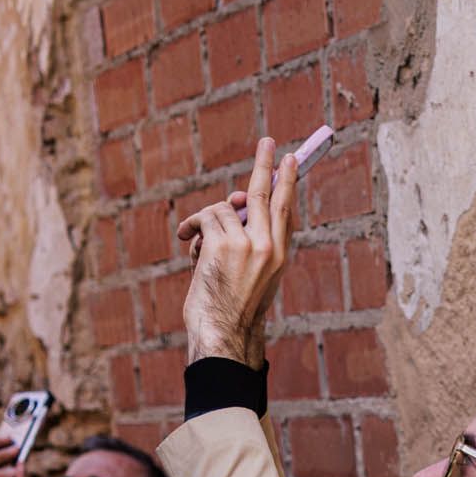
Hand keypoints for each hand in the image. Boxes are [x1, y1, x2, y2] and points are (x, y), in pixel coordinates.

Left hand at [174, 136, 299, 368]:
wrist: (224, 333)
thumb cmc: (232, 308)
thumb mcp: (250, 274)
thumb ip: (245, 236)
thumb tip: (233, 199)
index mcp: (279, 255)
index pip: (286, 211)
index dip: (287, 185)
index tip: (289, 163)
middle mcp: (268, 246)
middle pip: (265, 194)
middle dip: (265, 165)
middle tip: (268, 143)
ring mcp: (247, 243)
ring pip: (222, 208)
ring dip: (204, 222)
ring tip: (194, 242)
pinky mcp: (223, 244)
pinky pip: (205, 218)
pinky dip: (192, 228)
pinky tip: (186, 241)